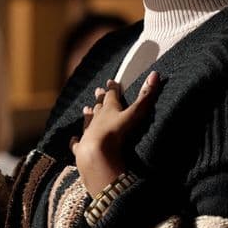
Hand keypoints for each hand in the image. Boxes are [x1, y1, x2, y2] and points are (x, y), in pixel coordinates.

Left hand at [71, 71, 158, 196]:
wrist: (96, 153)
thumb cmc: (116, 132)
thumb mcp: (135, 114)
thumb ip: (145, 97)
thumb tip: (155, 74)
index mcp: (109, 110)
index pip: (111, 96)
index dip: (112, 88)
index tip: (110, 81)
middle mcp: (96, 120)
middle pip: (99, 107)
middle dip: (100, 99)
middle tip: (98, 90)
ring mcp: (88, 134)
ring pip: (88, 122)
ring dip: (88, 115)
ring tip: (86, 109)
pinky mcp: (81, 149)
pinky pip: (76, 144)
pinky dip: (75, 141)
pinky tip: (73, 139)